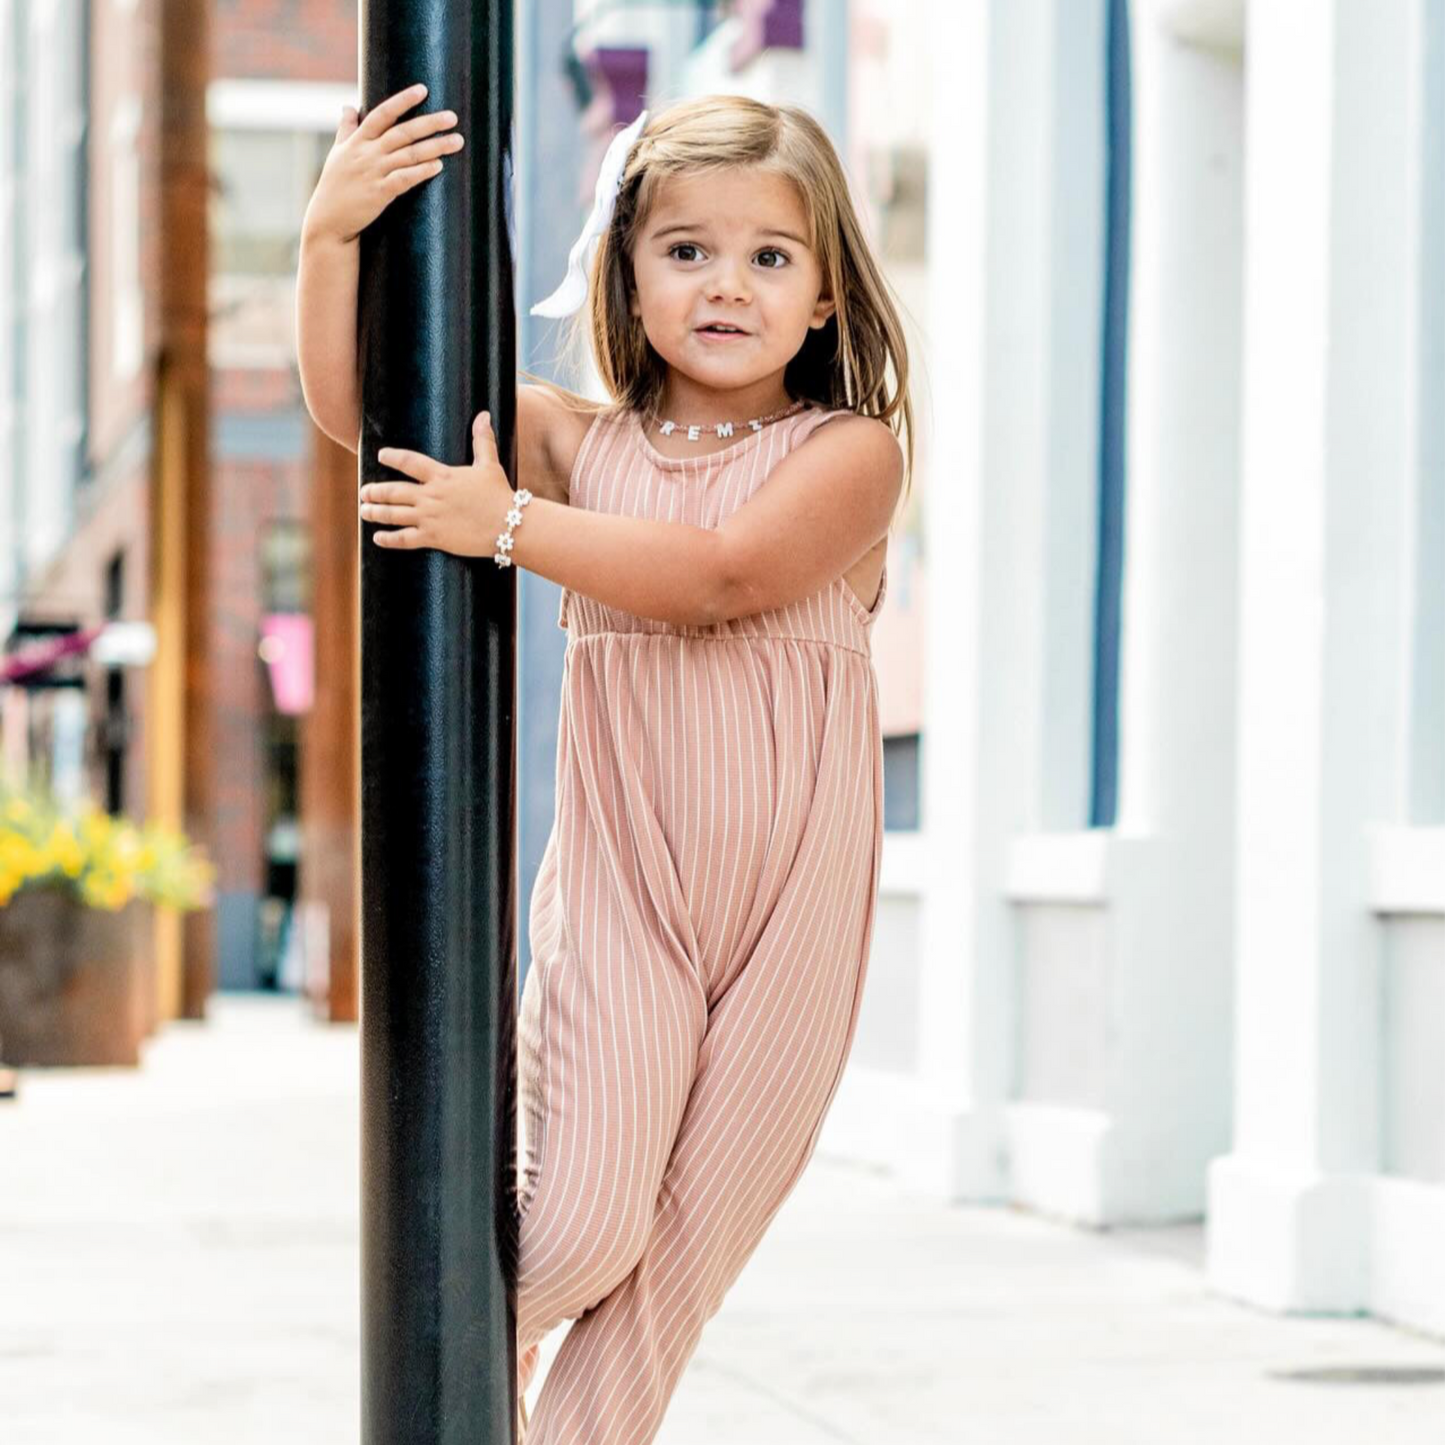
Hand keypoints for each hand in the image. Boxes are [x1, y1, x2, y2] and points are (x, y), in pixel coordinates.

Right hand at [301, 82, 464, 245]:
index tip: (422, 89)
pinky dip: (421, 171)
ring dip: (434, 147)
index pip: (382, 113)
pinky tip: (438, 166)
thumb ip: (346, 129)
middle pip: (402, 132)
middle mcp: (367, 153)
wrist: (328, 220)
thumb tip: (347, 106)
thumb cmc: (335, 186)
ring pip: (408, 155)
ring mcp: (373, 172)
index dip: (403, 100)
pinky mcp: (379, 193)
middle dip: (429, 123)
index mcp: (358, 140)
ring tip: (456, 141)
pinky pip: (404, 179)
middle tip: (452, 116)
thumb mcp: (338, 153)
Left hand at [363, 411, 514, 558]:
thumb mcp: (490, 465)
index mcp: (442, 476)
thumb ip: (483, 441)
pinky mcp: (434, 537)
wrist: (508, 525)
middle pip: (394, 491)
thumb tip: (484, 415)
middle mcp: (431, 495)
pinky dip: (389, 539)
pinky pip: (404, 539)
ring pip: (394, 514)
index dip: (392, 457)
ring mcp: (430, 517)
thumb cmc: (500, 495)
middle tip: (364, 491)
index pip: (409, 462)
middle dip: (375, 491)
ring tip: (364, 510)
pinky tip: (377, 538)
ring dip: (375, 512)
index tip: (381, 455)